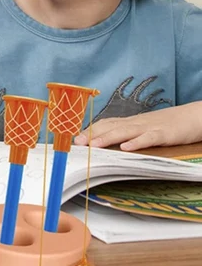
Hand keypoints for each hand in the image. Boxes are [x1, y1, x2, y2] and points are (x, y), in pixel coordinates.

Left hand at [74, 103, 201, 151]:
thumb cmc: (168, 125)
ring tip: (93, 145)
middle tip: (77, 143)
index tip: (74, 138)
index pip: (105, 124)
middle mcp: (136, 123)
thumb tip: (109, 144)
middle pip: (110, 127)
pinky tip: (126, 148)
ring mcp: (150, 127)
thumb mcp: (145, 128)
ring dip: (108, 138)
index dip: (89, 130)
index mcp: (130, 122)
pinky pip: (149, 138)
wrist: (194, 117)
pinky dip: (137, 142)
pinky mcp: (164, 134)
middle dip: (92, 135)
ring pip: (125, 132)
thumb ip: (128, 134)